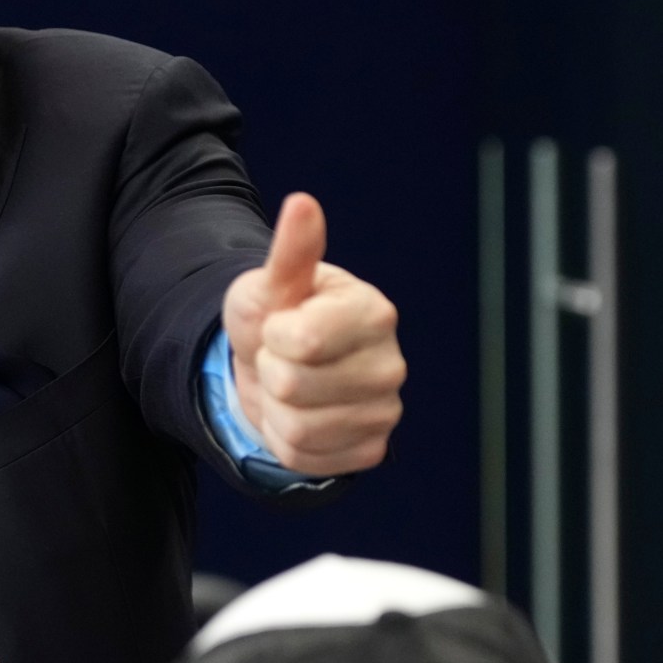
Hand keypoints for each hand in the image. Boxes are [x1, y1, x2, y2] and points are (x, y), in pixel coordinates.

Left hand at [220, 193, 405, 476]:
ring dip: (275, 410)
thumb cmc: (279, 315)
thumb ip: (291, 251)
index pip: (303, 341)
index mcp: (374, 312)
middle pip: (294, 387)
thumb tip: (302, 203)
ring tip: (289, 387)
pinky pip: (306, 459)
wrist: (279, 366)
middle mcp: (392, 363)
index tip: (281, 326)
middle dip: (270, 372)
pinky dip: (287, 442)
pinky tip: (300, 414)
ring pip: (298, 429)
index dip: (274, 335)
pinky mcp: (371, 449)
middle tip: (281, 359)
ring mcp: (386, 411)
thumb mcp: (273, 282)